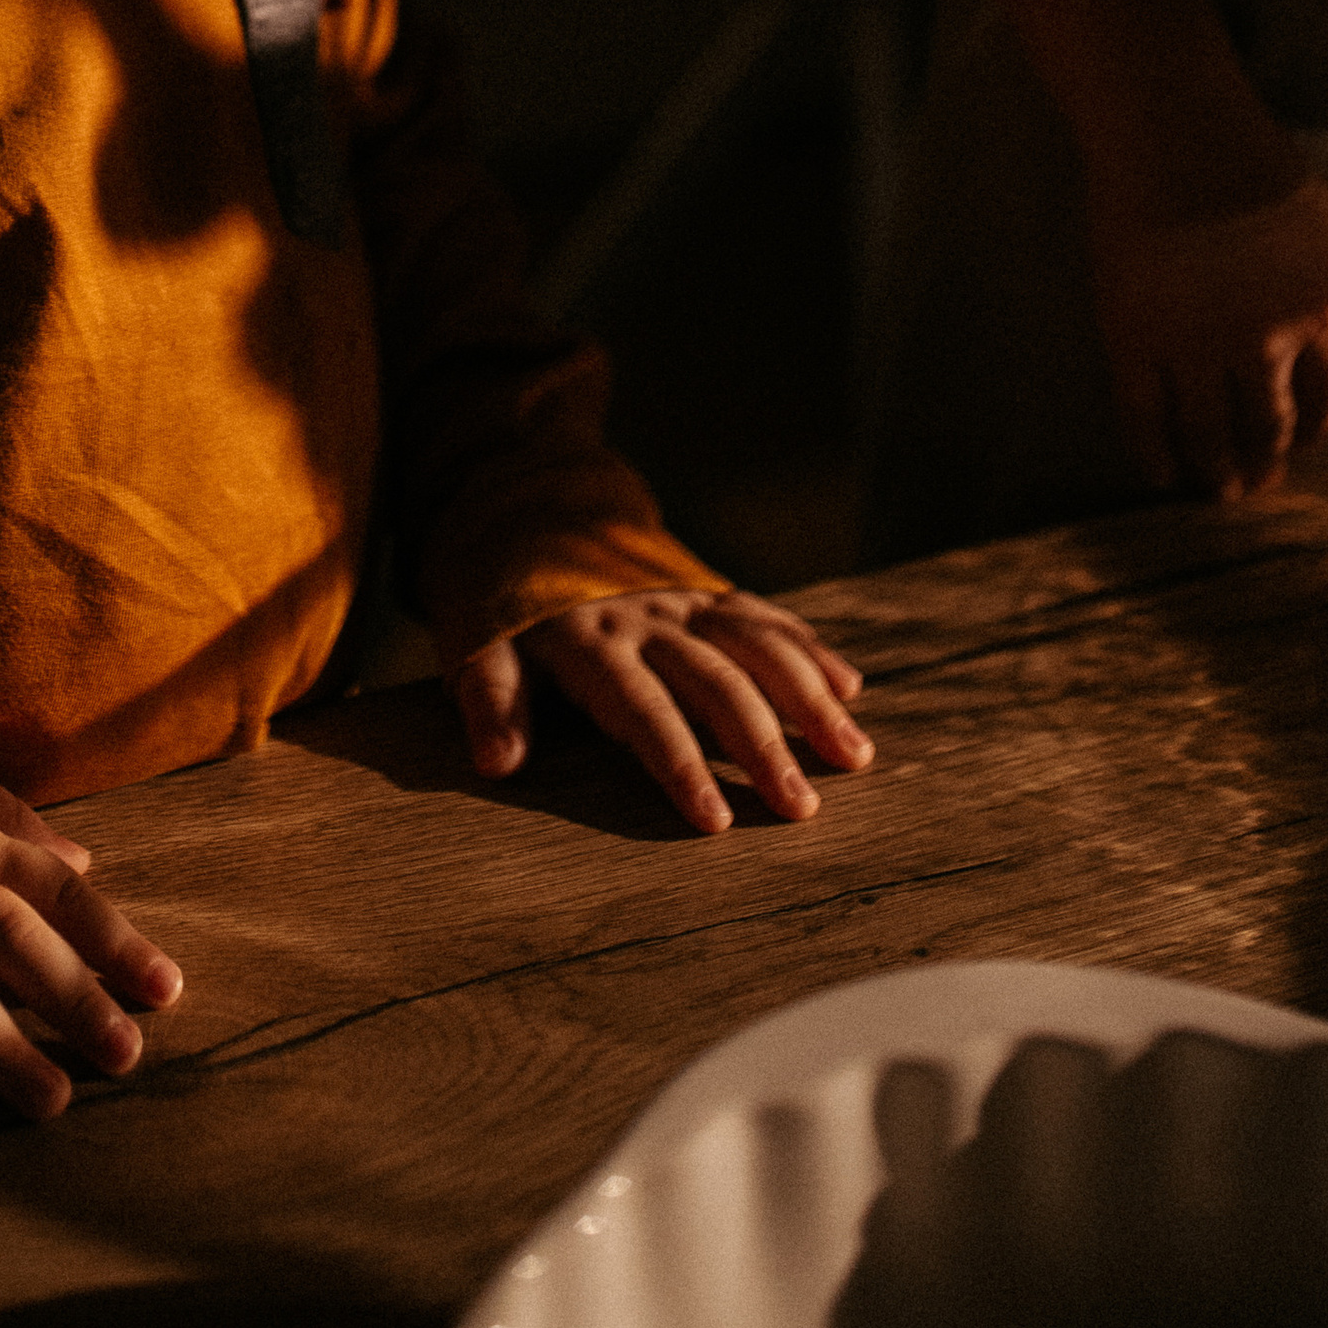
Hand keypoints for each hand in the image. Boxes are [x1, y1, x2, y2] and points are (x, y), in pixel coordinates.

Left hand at [452, 589, 871, 832]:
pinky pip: (762, 614)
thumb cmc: (494, 597)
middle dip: (762, 745)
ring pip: (756, 645)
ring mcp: (682, 600)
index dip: (679, 765)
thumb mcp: (475, 642)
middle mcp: (647, 620)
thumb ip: (492, 700)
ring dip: (807, 697)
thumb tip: (499, 764)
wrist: (520, 507)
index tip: (717, 820)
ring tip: (853, 754)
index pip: (643, 712)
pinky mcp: (703, 587)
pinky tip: (847, 686)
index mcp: (591, 643)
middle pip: (715, 683)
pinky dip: (806, 648)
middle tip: (802, 807)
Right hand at [1092, 168, 1327, 499]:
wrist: (1174, 135)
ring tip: (1214, 489)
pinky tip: (1158, 473)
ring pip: (1209, 433)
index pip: (1326, 397)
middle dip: (1264, 462)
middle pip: (1268, 426)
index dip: (1314, 428)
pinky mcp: (1135, 338)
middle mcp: (1265, 343)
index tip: (1299, 445)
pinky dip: (1154, 452)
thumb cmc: (1259, 171)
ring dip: (1215, 470)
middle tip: (1254, 484)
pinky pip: (1144, 414)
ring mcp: (1195, 345)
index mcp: (1323, 317)